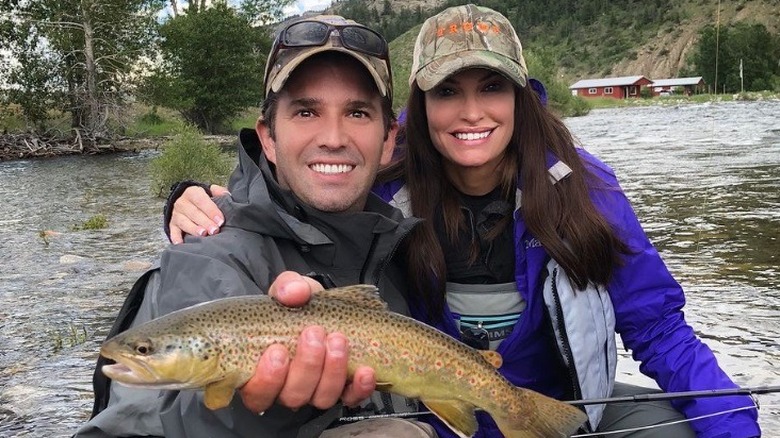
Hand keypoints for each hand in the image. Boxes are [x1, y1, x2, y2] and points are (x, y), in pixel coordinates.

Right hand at [169, 184, 228, 243]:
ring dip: (193, 229)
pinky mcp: (172, 225)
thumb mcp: (210, 192)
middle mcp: (182, 203)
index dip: (211, 211)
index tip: (220, 221)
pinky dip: (176, 237)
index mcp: (192, 193)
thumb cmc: (203, 200)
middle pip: (193, 213)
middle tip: (215, 230)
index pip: (202, 201)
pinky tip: (181, 243)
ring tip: (203, 234)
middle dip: (205, 222)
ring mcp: (176, 215)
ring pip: (184, 222)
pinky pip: (173, 231)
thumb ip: (219, 192)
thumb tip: (226, 194)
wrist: (185, 202)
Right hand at [238, 272, 375, 412]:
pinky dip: (359, 387)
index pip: (257, 393)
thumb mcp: (290, 289)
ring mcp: (316, 391)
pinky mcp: (344, 391)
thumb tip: (294, 293)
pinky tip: (365, 371)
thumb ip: (287, 287)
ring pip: (321, 398)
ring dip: (332, 372)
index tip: (277, 351)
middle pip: (293, 395)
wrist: (328, 309)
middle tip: (314, 334)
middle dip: (306, 366)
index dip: (266, 379)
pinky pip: (351, 397)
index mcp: (264, 370)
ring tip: (338, 341)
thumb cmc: (300, 305)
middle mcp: (288, 387)